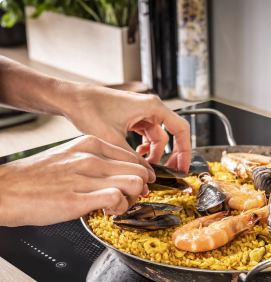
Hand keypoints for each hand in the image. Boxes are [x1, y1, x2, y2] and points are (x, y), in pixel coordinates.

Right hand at [0, 136, 150, 226]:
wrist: (6, 190)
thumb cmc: (36, 177)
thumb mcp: (69, 157)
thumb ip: (96, 163)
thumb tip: (120, 175)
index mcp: (89, 145)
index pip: (133, 158)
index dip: (140, 176)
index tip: (134, 187)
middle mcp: (90, 158)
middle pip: (139, 171)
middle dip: (139, 189)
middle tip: (127, 199)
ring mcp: (84, 177)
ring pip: (134, 184)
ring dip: (132, 200)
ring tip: (117, 206)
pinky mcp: (77, 199)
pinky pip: (117, 200)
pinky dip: (119, 209)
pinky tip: (107, 212)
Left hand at [64, 85, 190, 172]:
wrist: (71, 100)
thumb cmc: (89, 109)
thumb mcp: (114, 140)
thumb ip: (133, 161)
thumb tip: (148, 178)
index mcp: (152, 107)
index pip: (180, 130)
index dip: (185, 151)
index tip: (182, 168)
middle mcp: (150, 108)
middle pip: (172, 135)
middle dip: (172, 155)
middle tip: (170, 173)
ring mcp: (142, 113)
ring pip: (159, 138)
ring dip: (156, 154)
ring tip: (147, 168)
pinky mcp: (134, 118)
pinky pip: (148, 136)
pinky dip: (146, 148)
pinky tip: (138, 156)